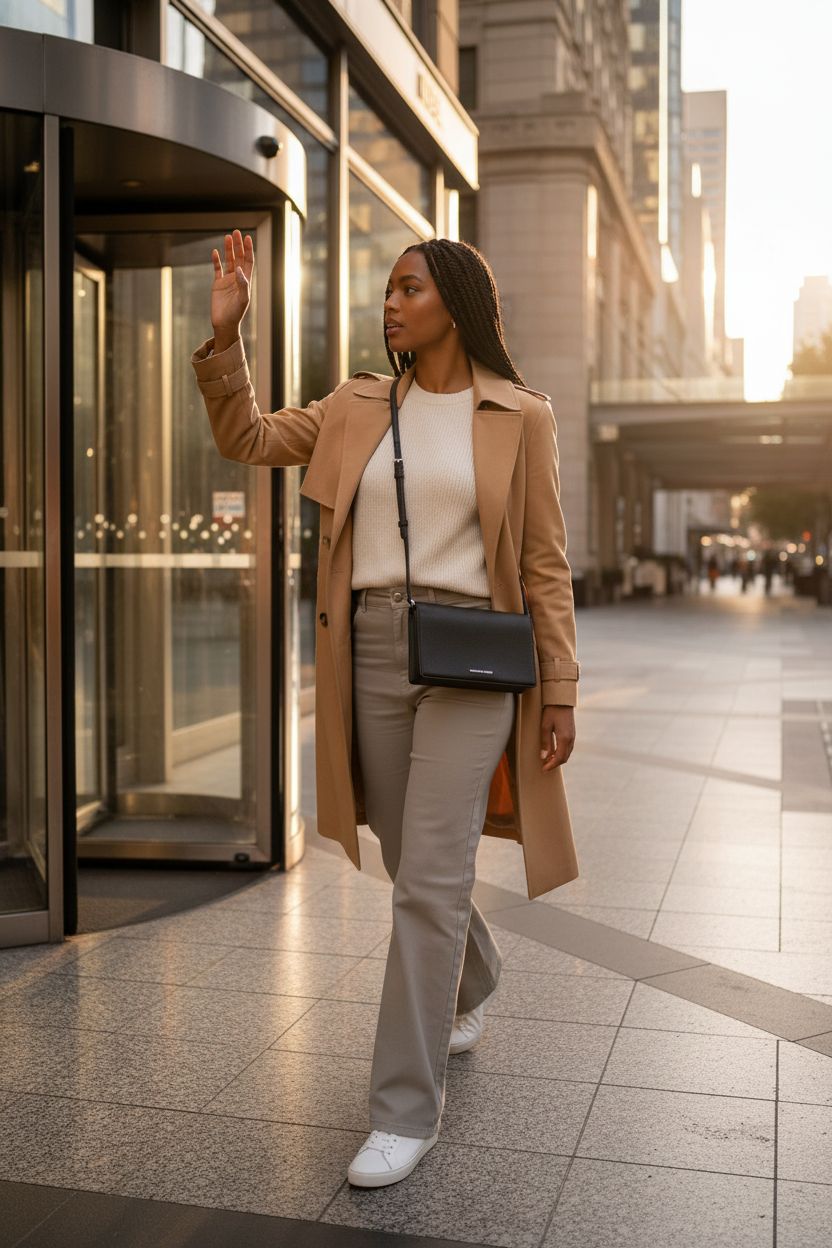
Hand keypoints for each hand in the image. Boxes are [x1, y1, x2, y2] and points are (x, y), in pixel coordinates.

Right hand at [210, 230, 253, 345]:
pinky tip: (215, 251)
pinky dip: (216, 260)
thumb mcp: (242, 300)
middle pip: (238, 258)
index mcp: (246, 281)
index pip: (248, 261)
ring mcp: (227, 281)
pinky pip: (217, 269)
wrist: (224, 324)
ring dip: (228, 249)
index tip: (247, 238)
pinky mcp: (217, 284)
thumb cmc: (236, 314)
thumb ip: (243, 284)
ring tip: (227, 237)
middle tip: (236, 232)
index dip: (248, 250)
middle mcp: (237, 279)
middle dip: (238, 245)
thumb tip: (238, 268)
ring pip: (228, 261)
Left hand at [540, 704, 574, 771]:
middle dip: (555, 764)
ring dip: (558, 759)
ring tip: (548, 760)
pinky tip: (554, 751)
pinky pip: (568, 748)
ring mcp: (573, 736)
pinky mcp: (572, 733)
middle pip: (564, 758)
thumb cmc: (552, 711)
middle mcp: (571, 739)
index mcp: (564, 738)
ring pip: (567, 753)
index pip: (559, 758)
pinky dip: (561, 753)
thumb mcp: (545, 726)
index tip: (544, 769)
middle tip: (544, 766)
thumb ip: (545, 742)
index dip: (551, 765)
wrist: (562, 700)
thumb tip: (544, 757)